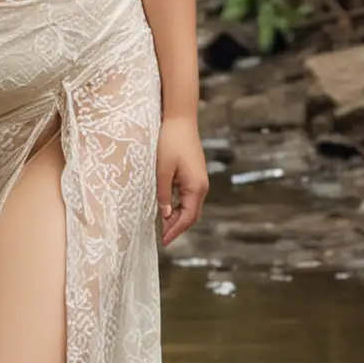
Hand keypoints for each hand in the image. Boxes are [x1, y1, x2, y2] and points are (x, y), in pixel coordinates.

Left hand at [156, 114, 206, 246]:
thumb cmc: (170, 142)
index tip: (163, 242)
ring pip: (190, 207)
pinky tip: (167, 208)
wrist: (180, 120)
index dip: (175, 231)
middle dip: (177, 227)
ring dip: (177, 217)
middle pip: (191, 215)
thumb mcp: (162, 170)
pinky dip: (179, 206)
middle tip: (161, 238)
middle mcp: (201, 186)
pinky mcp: (195, 175)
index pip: (187, 218)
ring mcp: (200, 180)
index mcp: (195, 187)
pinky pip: (189, 197)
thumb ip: (163, 194)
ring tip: (162, 226)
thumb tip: (164, 215)